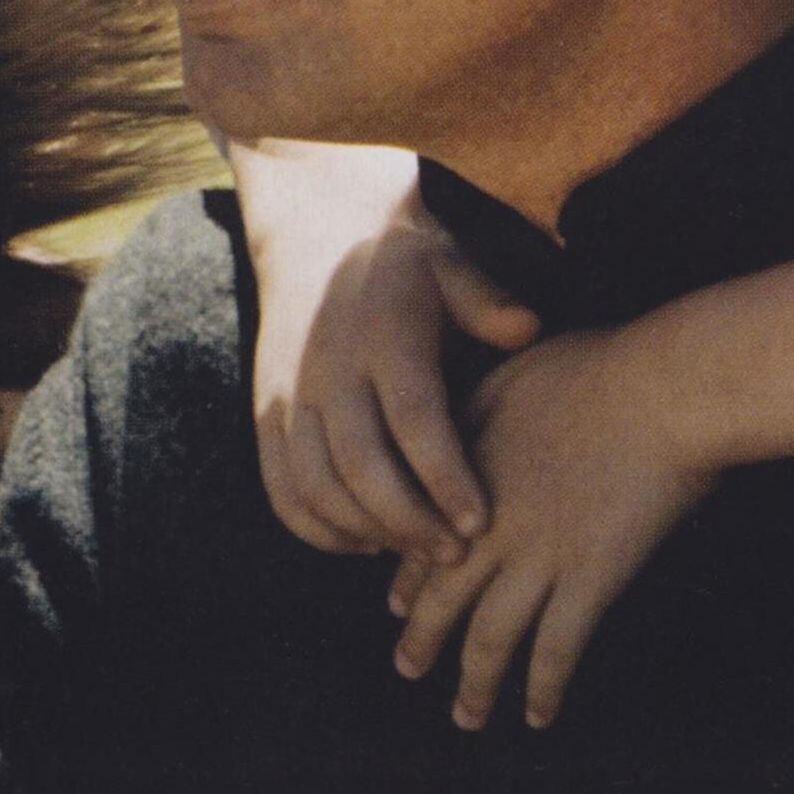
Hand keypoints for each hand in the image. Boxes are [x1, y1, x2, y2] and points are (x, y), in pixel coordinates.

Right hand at [254, 178, 539, 562]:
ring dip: (364, 531)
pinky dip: (316, 528)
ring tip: (416, 554)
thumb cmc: (406, 265)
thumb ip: (488, 302)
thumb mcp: (451, 267)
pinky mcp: (264, 414)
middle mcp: (327, 368)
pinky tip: (365, 543)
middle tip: (454, 557)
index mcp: (383, 334)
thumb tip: (529, 329)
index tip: (479, 523)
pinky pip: (281, 488)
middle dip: (408, 521)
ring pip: (314, 486)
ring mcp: (288, 394)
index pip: (413, 418)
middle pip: (360, 466)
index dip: (444, 477)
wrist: (316, 236)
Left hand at [390, 322, 715, 731]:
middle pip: (442, 601)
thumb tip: (466, 414)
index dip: (409, 581)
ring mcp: (541, 557)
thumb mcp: (519, 369)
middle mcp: (493, 529)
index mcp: (470, 477)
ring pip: (490, 639)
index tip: (400, 605)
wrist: (666, 388)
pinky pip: (556, 650)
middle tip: (408, 669)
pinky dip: (542, 689)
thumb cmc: (605, 365)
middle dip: (422, 642)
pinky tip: (539, 716)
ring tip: (466, 718)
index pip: (422, 544)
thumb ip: (482, 400)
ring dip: (474, 685)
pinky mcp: (591, 579)